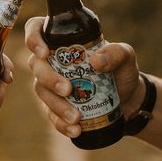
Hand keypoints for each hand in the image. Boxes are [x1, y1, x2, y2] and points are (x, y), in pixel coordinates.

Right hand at [24, 17, 144, 138]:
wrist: (128, 98)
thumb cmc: (122, 71)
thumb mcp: (126, 57)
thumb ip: (116, 53)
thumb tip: (96, 61)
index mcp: (63, 41)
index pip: (36, 30)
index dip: (33, 38)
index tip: (44, 52)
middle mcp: (52, 61)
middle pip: (36, 65)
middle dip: (49, 79)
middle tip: (68, 90)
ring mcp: (50, 85)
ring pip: (41, 92)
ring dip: (56, 105)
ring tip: (76, 117)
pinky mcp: (55, 106)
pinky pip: (51, 115)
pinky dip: (61, 123)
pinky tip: (75, 130)